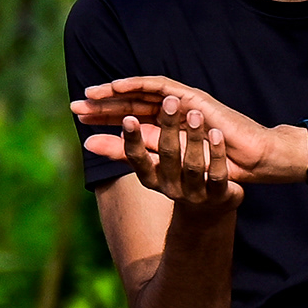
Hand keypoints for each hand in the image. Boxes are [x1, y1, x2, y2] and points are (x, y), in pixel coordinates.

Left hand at [75, 76, 287, 182]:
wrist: (248, 163)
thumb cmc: (212, 164)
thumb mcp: (162, 159)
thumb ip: (128, 150)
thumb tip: (88, 145)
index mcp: (165, 125)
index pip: (129, 116)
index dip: (104, 116)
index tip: (78, 117)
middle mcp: (170, 110)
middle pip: (131, 102)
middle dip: (103, 102)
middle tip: (76, 104)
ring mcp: (181, 101)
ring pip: (142, 92)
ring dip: (116, 91)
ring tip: (93, 94)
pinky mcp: (192, 97)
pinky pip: (161, 87)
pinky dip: (138, 84)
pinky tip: (118, 86)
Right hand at [85, 104, 245, 209]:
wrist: (211, 207)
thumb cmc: (174, 178)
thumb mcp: (150, 168)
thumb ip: (123, 153)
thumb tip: (88, 143)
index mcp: (151, 177)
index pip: (138, 158)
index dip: (133, 140)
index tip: (128, 118)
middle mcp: (171, 186)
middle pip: (168, 156)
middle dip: (167, 128)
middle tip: (169, 100)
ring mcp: (196, 192)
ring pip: (194, 165)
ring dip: (194, 137)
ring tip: (194, 112)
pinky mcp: (220, 194)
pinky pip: (219, 174)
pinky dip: (218, 153)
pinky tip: (217, 133)